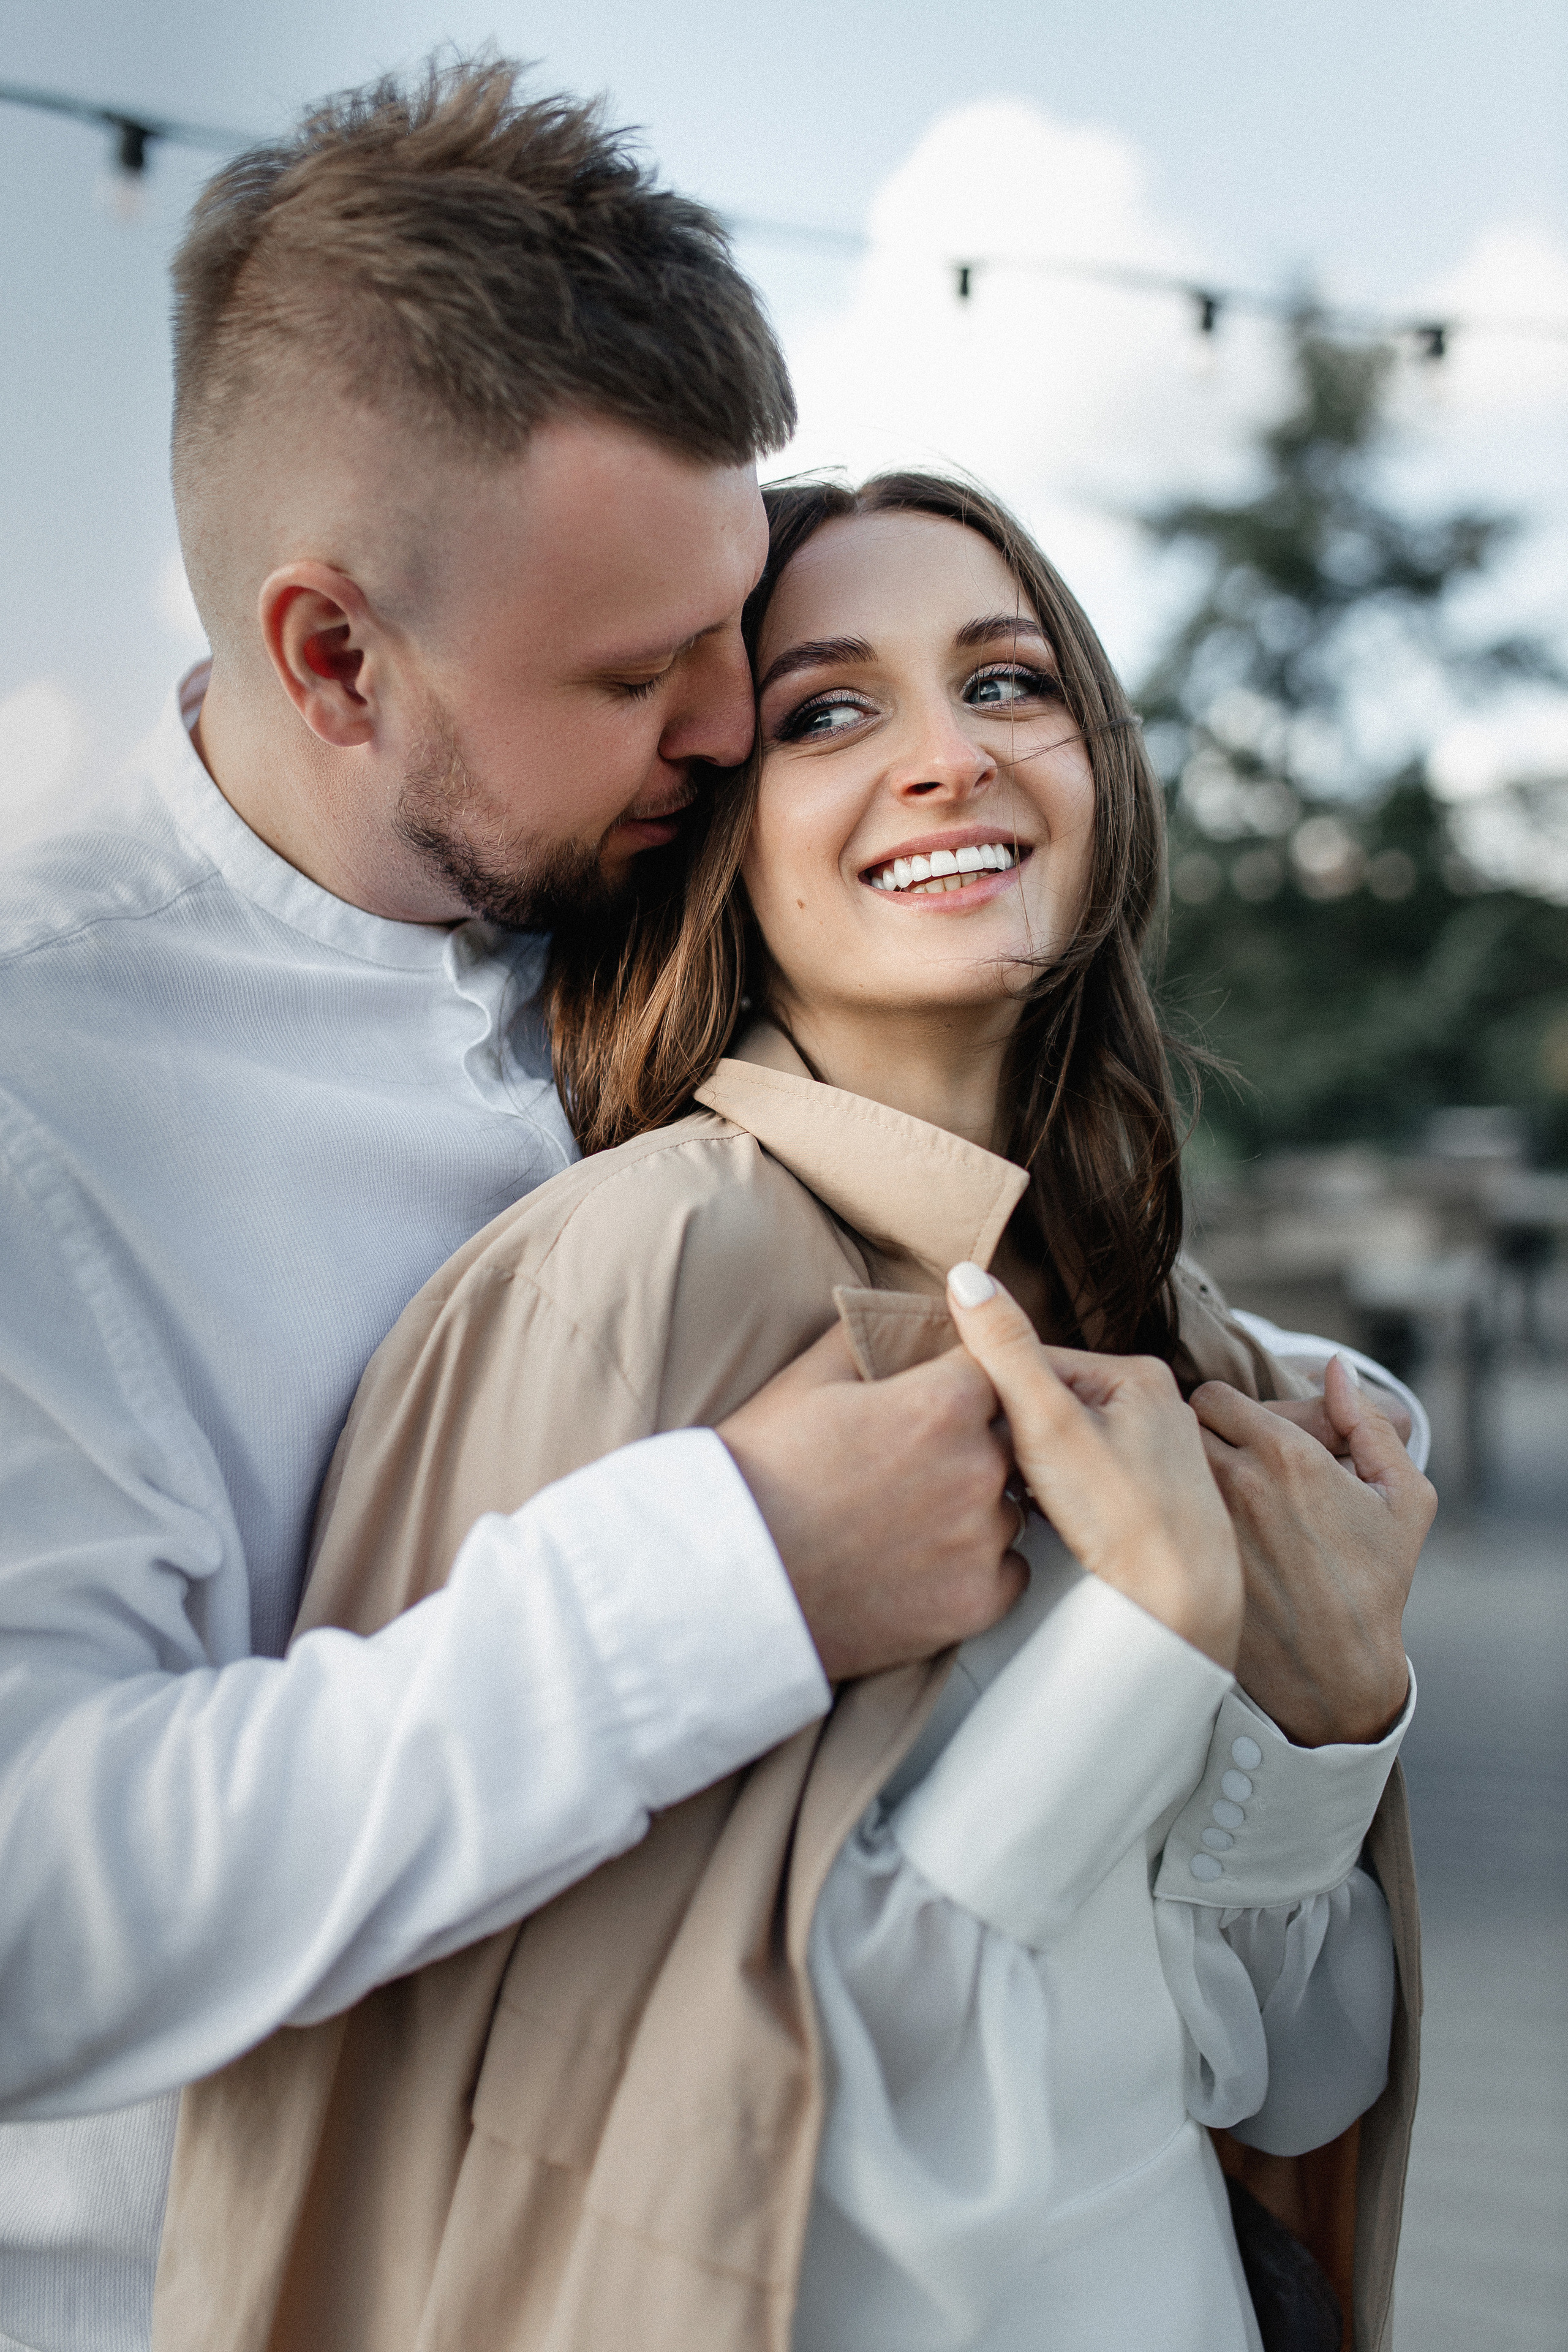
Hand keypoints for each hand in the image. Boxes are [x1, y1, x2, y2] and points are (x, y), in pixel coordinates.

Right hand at [717, 1321, 1024, 1680]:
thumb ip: (869, 1336)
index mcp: (942, 1403)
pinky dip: (978, 1568)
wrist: (726, 1576)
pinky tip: (925, 1565)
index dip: (957, 1386)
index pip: (991, 1371)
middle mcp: (977, 1468)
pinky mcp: (975, 1603)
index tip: (927, 1407)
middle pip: (1005, 1441)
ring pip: (1010, 1509)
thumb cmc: (758, 1472)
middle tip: (905, 1469)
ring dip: (976, 1509)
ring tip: (906, 1521)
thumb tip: (898, 1314)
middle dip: (968, 1446)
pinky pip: (1009, 1573)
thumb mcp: (806, 1380)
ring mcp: (979, 1540)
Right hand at [946, 1265, 1242, 1669]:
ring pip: (1066, 1449)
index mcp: (1140, 1373)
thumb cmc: (1122, 1518)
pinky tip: (1059, 1531)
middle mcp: (1159, 1409)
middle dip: (1017, 1440)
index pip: (1035, 1364)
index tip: (979, 1439)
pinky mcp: (1156, 1506)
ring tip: (1034, 1511)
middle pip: (1051, 1406)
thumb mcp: (1047, 1422)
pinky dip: (1063, 1504)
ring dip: (1036, 1475)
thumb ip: (1004, 1348)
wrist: (1181, 1612)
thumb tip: (963, 1272)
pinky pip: (1087, 1487)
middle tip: (1007, 1482)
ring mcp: (1160, 1460)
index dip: (993, 1399)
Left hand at [1192, 1356, 1435, 1745]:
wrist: (1339, 1669)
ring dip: (1171, 1471)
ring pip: (1157, 1467)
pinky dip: (1159, 1515)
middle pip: (1176, 1424)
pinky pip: (1150, 1516)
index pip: (1214, 1395)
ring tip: (1194, 1492)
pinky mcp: (1183, 1560)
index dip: (1222, 1409)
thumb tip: (1336, 1369)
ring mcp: (1205, 1523)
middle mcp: (1239, 1481)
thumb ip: (1366, 1424)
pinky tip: (1181, 1534)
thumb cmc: (1377, 1582)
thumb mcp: (1403, 1498)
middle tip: (1211, 1458)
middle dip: (1191, 1433)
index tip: (1235, 1431)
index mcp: (1287, 1454)